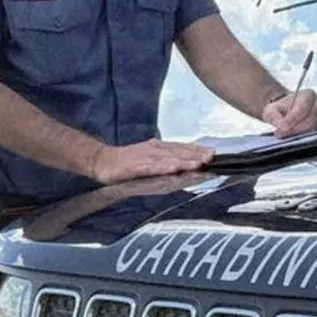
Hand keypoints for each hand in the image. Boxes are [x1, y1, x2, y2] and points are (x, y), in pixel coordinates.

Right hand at [88, 139, 213, 184]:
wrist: (102, 161)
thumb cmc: (127, 161)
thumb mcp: (149, 157)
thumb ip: (166, 158)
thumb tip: (185, 161)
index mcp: (159, 147)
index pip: (182, 148)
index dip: (198, 150)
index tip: (214, 152)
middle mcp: (155, 150)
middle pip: (179, 152)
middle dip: (197, 155)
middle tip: (213, 156)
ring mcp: (146, 158)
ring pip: (169, 159)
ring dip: (185, 161)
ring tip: (200, 163)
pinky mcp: (136, 166)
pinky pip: (153, 168)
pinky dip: (164, 167)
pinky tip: (174, 169)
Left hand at [263, 88, 316, 137]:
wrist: (288, 112)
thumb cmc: (282, 109)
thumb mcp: (272, 110)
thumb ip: (274, 116)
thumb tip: (280, 125)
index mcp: (309, 94)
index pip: (303, 107)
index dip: (292, 119)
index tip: (281, 128)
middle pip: (311, 119)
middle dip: (296, 129)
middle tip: (282, 135)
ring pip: (316, 128)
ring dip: (301, 134)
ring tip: (287, 137)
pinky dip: (307, 138)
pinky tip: (296, 139)